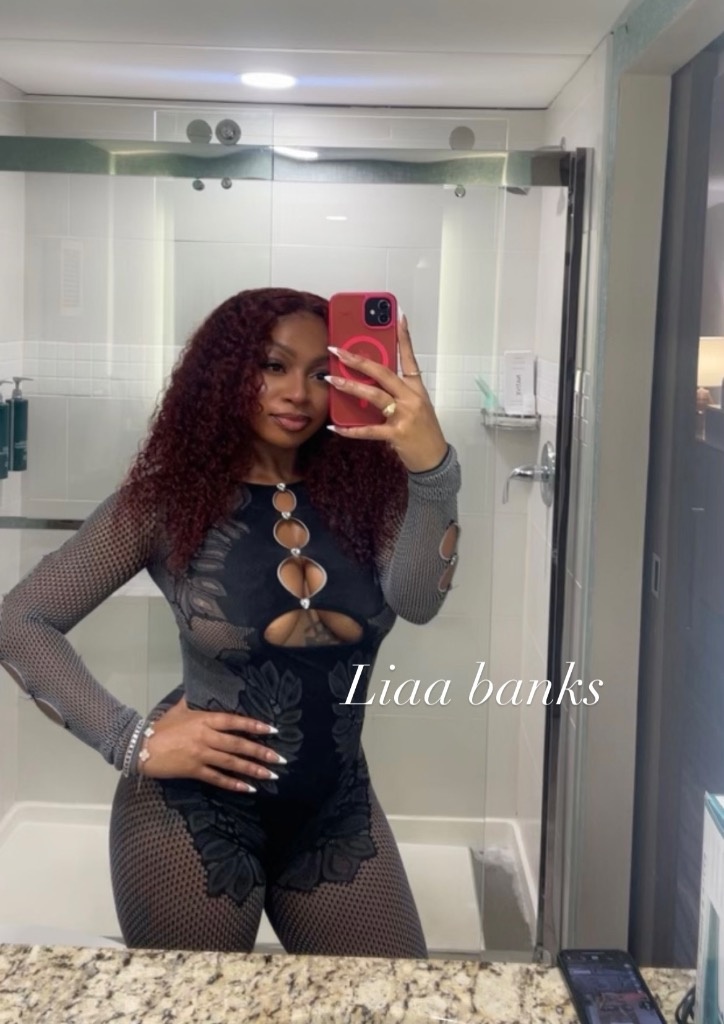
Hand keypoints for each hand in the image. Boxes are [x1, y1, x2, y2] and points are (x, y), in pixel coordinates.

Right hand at [139, 696, 283, 792]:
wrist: (140, 747)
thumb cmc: (161, 727)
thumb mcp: (179, 709)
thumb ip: (195, 701)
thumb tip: (204, 689)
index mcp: (204, 719)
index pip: (235, 721)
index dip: (254, 726)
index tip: (273, 730)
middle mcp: (206, 736)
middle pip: (238, 744)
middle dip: (261, 751)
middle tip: (280, 758)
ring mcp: (201, 754)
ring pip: (232, 762)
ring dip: (253, 769)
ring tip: (271, 775)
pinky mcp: (194, 770)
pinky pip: (217, 778)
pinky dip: (233, 784)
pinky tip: (248, 789)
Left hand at [326, 313, 448, 472]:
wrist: (434, 458)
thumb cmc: (423, 431)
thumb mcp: (416, 406)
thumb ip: (396, 392)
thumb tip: (368, 381)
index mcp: (416, 388)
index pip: (410, 357)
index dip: (404, 337)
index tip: (398, 317)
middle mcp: (411, 398)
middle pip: (383, 373)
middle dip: (359, 360)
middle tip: (338, 351)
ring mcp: (404, 415)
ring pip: (374, 395)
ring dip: (350, 386)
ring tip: (331, 379)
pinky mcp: (396, 434)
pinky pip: (368, 430)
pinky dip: (350, 429)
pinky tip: (335, 427)